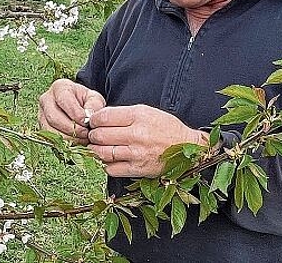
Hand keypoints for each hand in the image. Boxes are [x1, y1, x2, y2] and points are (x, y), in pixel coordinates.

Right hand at [38, 78, 105, 144]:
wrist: (79, 108)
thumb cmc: (86, 102)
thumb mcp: (94, 99)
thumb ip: (94, 105)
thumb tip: (89, 116)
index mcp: (59, 87)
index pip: (64, 100)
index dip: (75, 113)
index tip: (86, 122)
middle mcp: (46, 99)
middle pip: (53, 118)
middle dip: (72, 129)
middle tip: (86, 133)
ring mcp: (41, 115)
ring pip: (50, 131)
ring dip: (68, 138)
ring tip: (82, 138)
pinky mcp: (41, 128)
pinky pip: (49, 139)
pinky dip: (64, 144)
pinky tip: (76, 143)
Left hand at [87, 105, 207, 176]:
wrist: (188, 148)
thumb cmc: (166, 128)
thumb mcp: (146, 111)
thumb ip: (123, 113)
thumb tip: (99, 117)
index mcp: (138, 116)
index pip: (104, 117)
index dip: (93, 119)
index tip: (93, 121)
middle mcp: (136, 135)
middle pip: (99, 135)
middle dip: (92, 134)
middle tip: (94, 134)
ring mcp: (136, 154)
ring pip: (102, 153)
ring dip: (95, 150)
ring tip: (98, 146)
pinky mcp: (137, 169)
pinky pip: (111, 169)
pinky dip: (106, 164)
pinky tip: (109, 159)